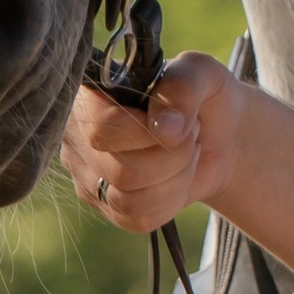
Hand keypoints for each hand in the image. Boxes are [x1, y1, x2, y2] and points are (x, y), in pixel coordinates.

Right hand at [63, 51, 240, 235]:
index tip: (178, 122)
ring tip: (184, 155)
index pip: (100, 129)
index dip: (145, 133)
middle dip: (174, 157)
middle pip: (121, 171)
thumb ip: (183, 88)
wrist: (216, 135)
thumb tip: (167, 129)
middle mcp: (77, 137)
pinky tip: (176, 178)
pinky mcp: (105, 207)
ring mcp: (87, 176)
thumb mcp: (202, 74)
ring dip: (176, 179)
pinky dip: (171, 200)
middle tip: (189, 136)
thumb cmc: (199, 97)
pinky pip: (138, 219)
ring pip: (129, 201)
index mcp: (89, 94)